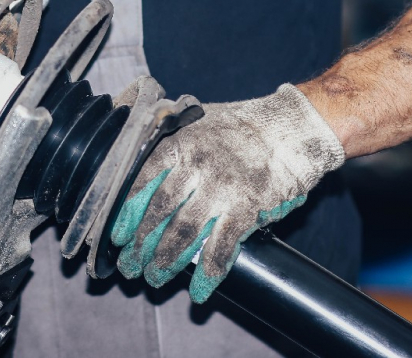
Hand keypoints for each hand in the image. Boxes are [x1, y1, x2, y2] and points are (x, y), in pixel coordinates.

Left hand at [110, 84, 344, 302]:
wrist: (295, 127)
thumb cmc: (242, 125)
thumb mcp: (198, 121)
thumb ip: (170, 142)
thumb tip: (139, 165)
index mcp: (179, 143)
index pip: (142, 180)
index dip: (127, 211)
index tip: (117, 235)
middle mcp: (196, 166)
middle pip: (159, 211)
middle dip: (141, 243)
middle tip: (128, 266)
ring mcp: (221, 189)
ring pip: (184, 232)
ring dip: (166, 260)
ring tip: (154, 278)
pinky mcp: (247, 209)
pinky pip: (222, 247)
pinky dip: (209, 273)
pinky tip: (198, 291)